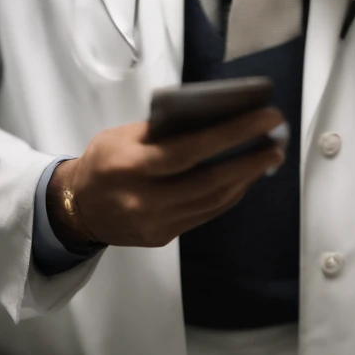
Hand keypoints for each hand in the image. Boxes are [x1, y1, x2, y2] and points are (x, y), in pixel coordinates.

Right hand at [47, 107, 286, 248]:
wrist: (76, 208)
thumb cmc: (102, 161)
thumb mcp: (121, 135)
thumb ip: (161, 131)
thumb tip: (211, 118)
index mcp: (130, 166)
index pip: (190, 150)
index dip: (231, 134)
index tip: (263, 118)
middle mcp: (144, 199)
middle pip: (209, 181)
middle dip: (250, 159)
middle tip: (277, 140)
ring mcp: (155, 223)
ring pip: (213, 201)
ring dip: (246, 178)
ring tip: (268, 156)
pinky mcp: (163, 237)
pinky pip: (205, 214)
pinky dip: (229, 194)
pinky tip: (244, 177)